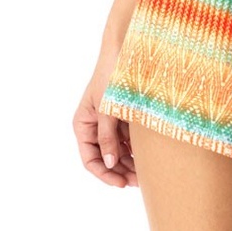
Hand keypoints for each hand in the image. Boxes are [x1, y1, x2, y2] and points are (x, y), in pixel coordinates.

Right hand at [73, 59, 137, 187]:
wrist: (128, 47)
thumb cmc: (112, 73)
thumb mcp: (108, 107)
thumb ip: (108, 136)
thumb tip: (109, 163)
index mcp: (83, 124)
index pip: (90, 159)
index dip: (105, 174)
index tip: (121, 183)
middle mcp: (94, 124)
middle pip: (106, 157)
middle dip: (121, 170)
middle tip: (139, 181)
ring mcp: (109, 120)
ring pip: (118, 149)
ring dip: (130, 161)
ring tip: (146, 171)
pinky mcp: (123, 114)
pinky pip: (128, 137)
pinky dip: (136, 147)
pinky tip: (148, 154)